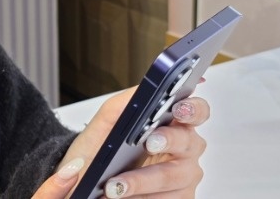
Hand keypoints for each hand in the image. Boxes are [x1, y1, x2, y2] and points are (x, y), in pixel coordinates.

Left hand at [32, 90, 209, 198]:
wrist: (84, 179)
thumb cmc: (98, 149)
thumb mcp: (105, 123)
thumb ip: (124, 103)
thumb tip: (144, 91)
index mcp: (172, 123)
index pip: (195, 110)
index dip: (192, 108)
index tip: (178, 108)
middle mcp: (184, 149)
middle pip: (189, 143)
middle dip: (169, 141)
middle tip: (149, 142)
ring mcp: (183, 176)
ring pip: (176, 177)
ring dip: (144, 181)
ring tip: (115, 185)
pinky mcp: (178, 198)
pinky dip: (144, 198)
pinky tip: (124, 197)